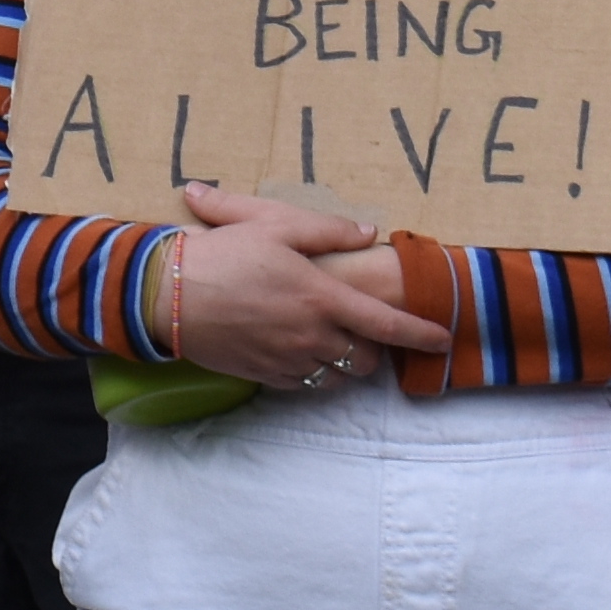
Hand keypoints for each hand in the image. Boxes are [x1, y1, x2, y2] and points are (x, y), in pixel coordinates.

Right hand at [162, 182, 450, 390]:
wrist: (167, 294)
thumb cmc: (222, 253)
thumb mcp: (274, 225)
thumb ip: (326, 230)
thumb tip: (366, 231)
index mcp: (321, 296)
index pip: (386, 325)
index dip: (420, 335)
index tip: (443, 340)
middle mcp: (311, 335)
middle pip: (365, 360)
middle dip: (374, 349)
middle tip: (362, 329)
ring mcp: (288, 360)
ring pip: (337, 377)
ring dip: (344, 363)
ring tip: (332, 341)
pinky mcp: (264, 375)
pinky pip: (305, 384)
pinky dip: (312, 372)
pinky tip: (298, 349)